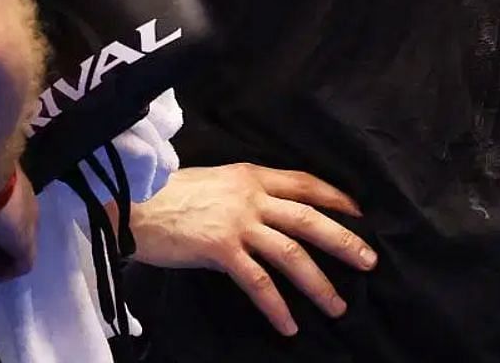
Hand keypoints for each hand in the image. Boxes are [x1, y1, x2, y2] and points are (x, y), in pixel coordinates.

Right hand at [128, 163, 377, 336]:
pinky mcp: (220, 249)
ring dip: (318, 283)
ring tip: (337, 306)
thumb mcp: (216, 182)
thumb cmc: (167, 195)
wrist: (130, 205)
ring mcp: (238, 223)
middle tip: (369, 261)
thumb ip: (246, 193)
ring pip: (291, 253)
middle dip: (344, 241)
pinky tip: (289, 324)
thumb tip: (268, 211)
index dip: (335, 198)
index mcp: (252, 176)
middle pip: (310, 218)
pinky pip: (257, 281)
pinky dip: (276, 305)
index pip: (306, 183)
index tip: (358, 214)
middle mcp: (252, 196)